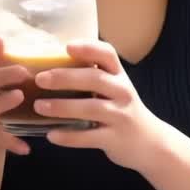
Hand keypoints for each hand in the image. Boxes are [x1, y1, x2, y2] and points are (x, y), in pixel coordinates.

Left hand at [34, 40, 170, 170]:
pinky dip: (69, 136)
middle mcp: (122, 92)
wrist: (150, 143)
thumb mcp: (112, 88)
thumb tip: (44, 65)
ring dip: (62, 107)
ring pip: (91, 108)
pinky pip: (89, 137)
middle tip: (39, 79)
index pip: (108, 55)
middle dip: (65, 77)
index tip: (67, 46)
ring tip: (39, 106)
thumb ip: (89, 76)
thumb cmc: (121, 109)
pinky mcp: (116, 140)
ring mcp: (121, 117)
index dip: (88, 48)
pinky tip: (51, 134)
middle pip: (95, 79)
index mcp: (118, 75)